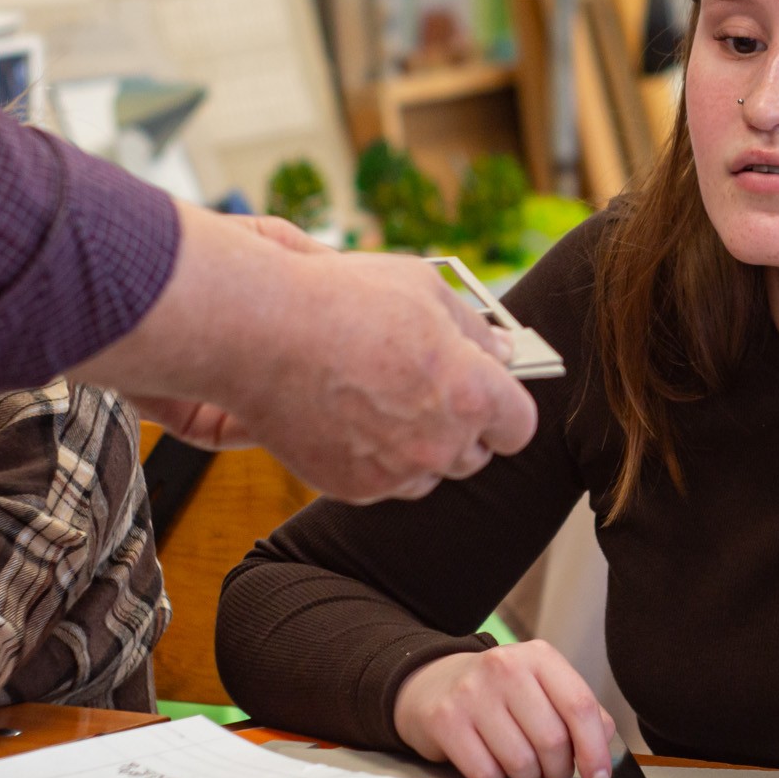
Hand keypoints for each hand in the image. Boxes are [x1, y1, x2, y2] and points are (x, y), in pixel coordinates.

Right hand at [76, 203, 535, 501]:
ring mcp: (395, 472)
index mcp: (471, 393)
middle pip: (475, 456)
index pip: (519, 426)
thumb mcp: (425, 289)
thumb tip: (500, 352)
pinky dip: (372, 458)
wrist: (259, 332)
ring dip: (417, 448)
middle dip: (460, 429)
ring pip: (426, 474)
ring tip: (383, 403)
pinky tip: (349, 417)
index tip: (492, 396)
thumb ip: (474, 330)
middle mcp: (439, 443)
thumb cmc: (345, 301)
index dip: (506, 409)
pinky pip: (381, 482)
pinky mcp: (352, 488)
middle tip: (430, 393)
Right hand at [393, 642, 616, 777]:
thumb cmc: (499, 693)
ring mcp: (472, 692)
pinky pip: (485, 774)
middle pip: (552, 741)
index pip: (579, 707)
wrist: (431, 683)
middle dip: (556, 770)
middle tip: (548, 771)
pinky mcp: (445, 720)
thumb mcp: (542, 687)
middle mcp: (505, 667)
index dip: (595, 753)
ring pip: (520, 763)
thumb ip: (579, 712)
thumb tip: (604, 748)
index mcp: (539, 657)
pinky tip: (488, 761)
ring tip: (518, 765)